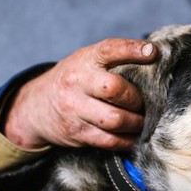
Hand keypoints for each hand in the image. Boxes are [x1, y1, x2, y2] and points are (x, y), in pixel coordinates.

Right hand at [2, 38, 157, 150]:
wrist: (34, 107)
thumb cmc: (74, 80)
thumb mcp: (87, 61)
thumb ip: (115, 59)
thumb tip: (155, 55)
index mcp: (85, 60)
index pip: (109, 50)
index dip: (132, 50)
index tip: (154, 52)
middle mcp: (77, 82)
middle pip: (116, 89)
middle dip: (137, 99)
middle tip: (145, 103)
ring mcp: (75, 109)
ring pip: (115, 119)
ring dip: (136, 123)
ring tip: (142, 121)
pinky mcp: (77, 132)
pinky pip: (109, 140)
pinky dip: (127, 141)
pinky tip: (133, 136)